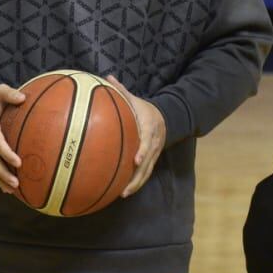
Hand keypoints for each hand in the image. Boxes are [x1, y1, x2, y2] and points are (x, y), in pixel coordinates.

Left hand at [106, 75, 165, 198]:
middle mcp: (154, 144)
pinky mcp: (152, 160)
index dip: (144, 151)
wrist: (165, 118)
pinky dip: (136, 183)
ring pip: (147, 173)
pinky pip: (145, 174)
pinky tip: (122, 191)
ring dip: (136, 184)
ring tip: (123, 194)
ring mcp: (154, 154)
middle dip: (138, 176)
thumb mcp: (135, 99)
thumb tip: (107, 77)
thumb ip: (121, 91)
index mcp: (150, 129)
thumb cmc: (144, 110)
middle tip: (125, 188)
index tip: (136, 160)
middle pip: (148, 164)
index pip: (148, 142)